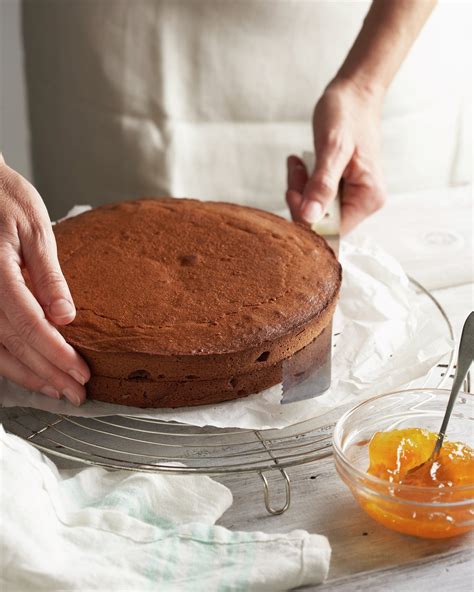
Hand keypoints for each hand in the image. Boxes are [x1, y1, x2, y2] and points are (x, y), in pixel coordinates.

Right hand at [0, 155, 88, 404]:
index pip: (29, 326)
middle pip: (13, 345)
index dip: (56, 354)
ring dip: (28, 375)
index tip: (81, 373)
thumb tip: (65, 318)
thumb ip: (49, 276)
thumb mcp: (35, 228)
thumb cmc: (4, 198)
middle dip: (48, 373)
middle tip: (76, 393)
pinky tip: (30, 372)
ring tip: (58, 390)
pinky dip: (9, 360)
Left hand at [286, 79, 386, 234]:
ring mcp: (354, 195)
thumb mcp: (332, 149)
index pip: (331, 229)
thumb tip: (309, 217)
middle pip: (322, 221)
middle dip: (302, 200)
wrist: (355, 93)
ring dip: (300, 189)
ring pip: (316, 209)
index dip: (307, 218)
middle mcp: (364, 202)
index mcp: (368, 198)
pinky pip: (317, 196)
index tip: (293, 192)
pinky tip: (300, 163)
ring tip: (297, 163)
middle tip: (295, 171)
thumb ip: (322, 185)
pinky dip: (304, 182)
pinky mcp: (343, 188)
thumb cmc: (347, 114)